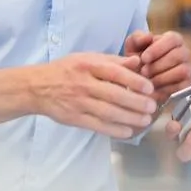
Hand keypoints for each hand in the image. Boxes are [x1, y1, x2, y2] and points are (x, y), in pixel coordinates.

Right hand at [32, 52, 156, 139]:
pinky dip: (113, 130)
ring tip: (145, 120)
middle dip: (135, 102)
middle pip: (113, 95)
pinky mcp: (74, 118)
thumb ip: (113, 61)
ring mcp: (78, 102)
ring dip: (129, 118)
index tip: (149, 87)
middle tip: (152, 107)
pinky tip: (128, 131)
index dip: (133, 80)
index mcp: (88, 65)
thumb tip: (137, 62)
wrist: (38, 87)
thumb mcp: (88, 58)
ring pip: (107, 112)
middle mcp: (83, 84)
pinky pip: (97, 125)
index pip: (114, 73)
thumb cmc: (67, 70)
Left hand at [123, 30, 190, 102]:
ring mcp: (187, 68)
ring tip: (147, 81)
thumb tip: (148, 37)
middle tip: (143, 71)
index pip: (172, 39)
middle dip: (158, 65)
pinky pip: (181, 87)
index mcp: (173, 39)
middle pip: (178, 55)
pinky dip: (165, 89)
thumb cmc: (138, 58)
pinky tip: (152, 89)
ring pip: (182, 71)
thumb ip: (138, 38)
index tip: (144, 58)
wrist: (139, 79)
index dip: (158, 49)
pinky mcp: (186, 84)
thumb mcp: (133, 46)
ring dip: (162, 77)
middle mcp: (184, 52)